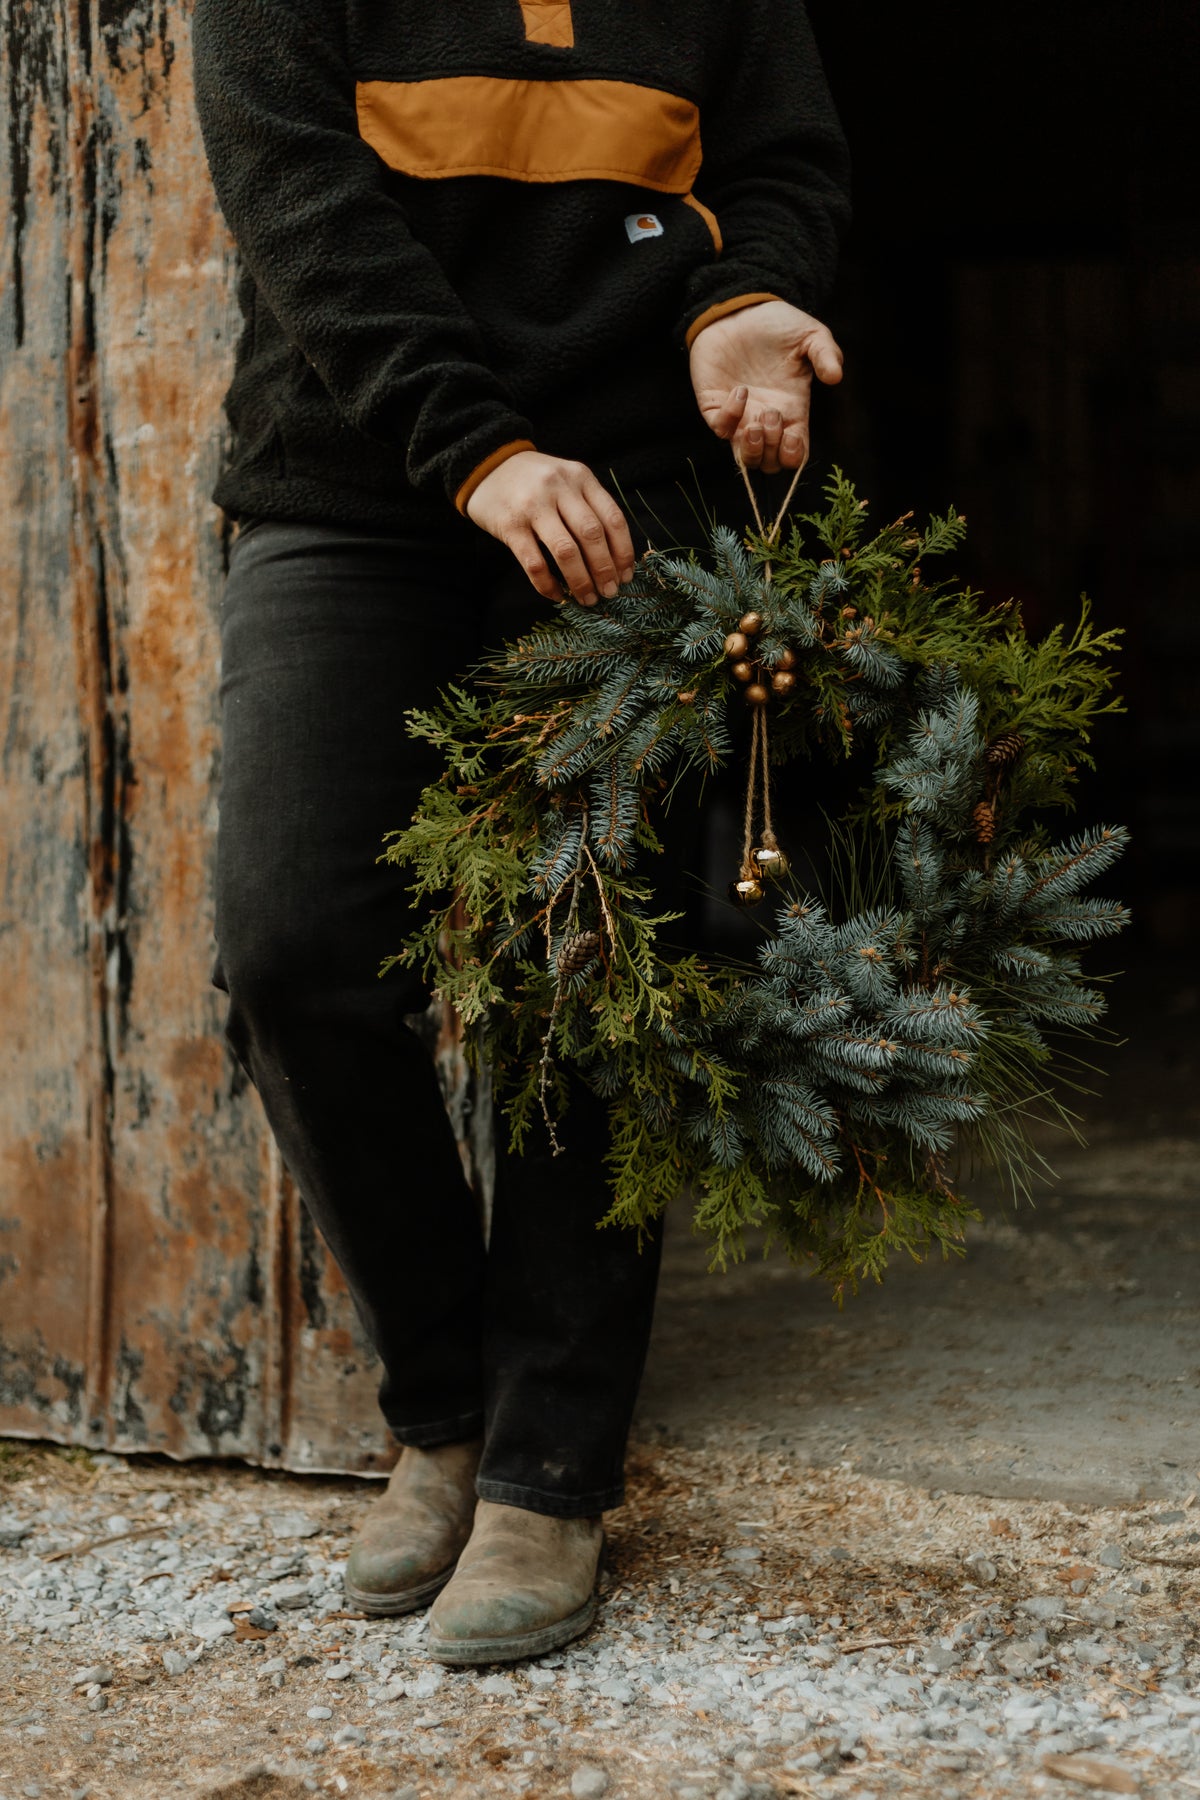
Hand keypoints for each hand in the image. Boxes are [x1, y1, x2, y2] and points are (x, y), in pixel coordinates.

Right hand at [465, 451, 634, 605]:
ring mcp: (533, 506)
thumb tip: (614, 559)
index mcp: (580, 477)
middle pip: (592, 535)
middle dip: (604, 570)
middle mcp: (559, 488)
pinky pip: (534, 563)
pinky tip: (556, 595)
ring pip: (566, 551)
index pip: (612, 518)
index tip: (626, 576)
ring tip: (588, 599)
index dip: (623, 552)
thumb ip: (589, 507)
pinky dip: (547, 584)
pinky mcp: (510, 525)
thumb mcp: (567, 481)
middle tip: (609, 593)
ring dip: (580, 580)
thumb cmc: (535, 481)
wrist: (487, 465)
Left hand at [689, 299, 843, 474]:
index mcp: (792, 410)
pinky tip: (739, 391)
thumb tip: (835, 377)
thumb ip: (827, 354)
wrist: (740, 308)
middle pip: (769, 464)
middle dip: (771, 449)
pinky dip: (730, 417)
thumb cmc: (777, 324)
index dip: (794, 456)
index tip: (793, 434)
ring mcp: (740, 416)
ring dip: (752, 448)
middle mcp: (766, 419)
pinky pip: (720, 430)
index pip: (795, 454)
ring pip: (745, 459)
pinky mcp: (715, 406)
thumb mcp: (811, 334)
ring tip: (756, 420)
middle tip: (771, 414)